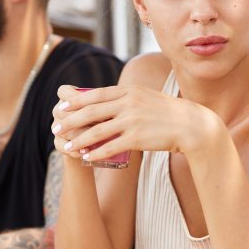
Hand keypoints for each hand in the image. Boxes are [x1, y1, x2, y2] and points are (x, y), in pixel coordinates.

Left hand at [51, 84, 214, 160]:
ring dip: (79, 140)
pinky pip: (111, 147)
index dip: (76, 101)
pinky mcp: (137, 138)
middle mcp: (128, 103)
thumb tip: (106, 101)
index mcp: (129, 91)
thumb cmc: (167, 113)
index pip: (96, 94)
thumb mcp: (146, 97)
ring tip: (67, 147)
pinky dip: (96, 153)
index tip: (62, 107)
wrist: (191, 126)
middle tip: (56, 128)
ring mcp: (133, 120)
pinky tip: (86, 158)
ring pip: (97, 131)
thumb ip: (126, 98)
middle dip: (70, 121)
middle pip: (91, 112)